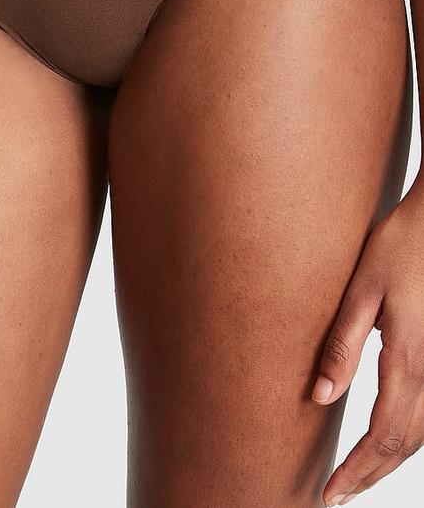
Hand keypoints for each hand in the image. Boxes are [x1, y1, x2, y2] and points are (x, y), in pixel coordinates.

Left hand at [313, 181, 423, 505]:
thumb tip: (318, 397)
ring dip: (389, 460)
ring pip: (420, 434)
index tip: (330, 493)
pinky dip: (406, 437)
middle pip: (404, 445)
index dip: (356, 471)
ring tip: (357, 475)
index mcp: (408, 361)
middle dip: (370, 475)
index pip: (381, 437)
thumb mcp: (361, 291)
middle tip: (337, 494)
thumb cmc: (398, 247)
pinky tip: (387, 438)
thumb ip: (341, 346)